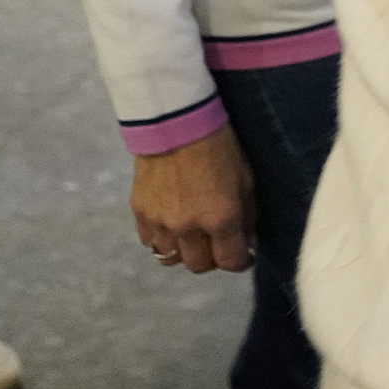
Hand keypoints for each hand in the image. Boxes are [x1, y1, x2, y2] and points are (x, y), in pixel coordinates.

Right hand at [130, 127, 254, 273]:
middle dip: (212, 259)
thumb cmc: (219, 146)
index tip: (243, 256)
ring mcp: (160, 222)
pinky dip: (161, 238)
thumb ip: (248, 215)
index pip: (230, 262)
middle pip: (198, 266)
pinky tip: (171, 223)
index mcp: (220, 218)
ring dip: (184, 250)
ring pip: (171, 258)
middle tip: (218, 244)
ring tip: (193, 234)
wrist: (176, 122)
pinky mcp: (140, 212)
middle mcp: (188, 227)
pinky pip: (149, 241)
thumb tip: (248, 241)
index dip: (241, 262)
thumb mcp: (246, 178)